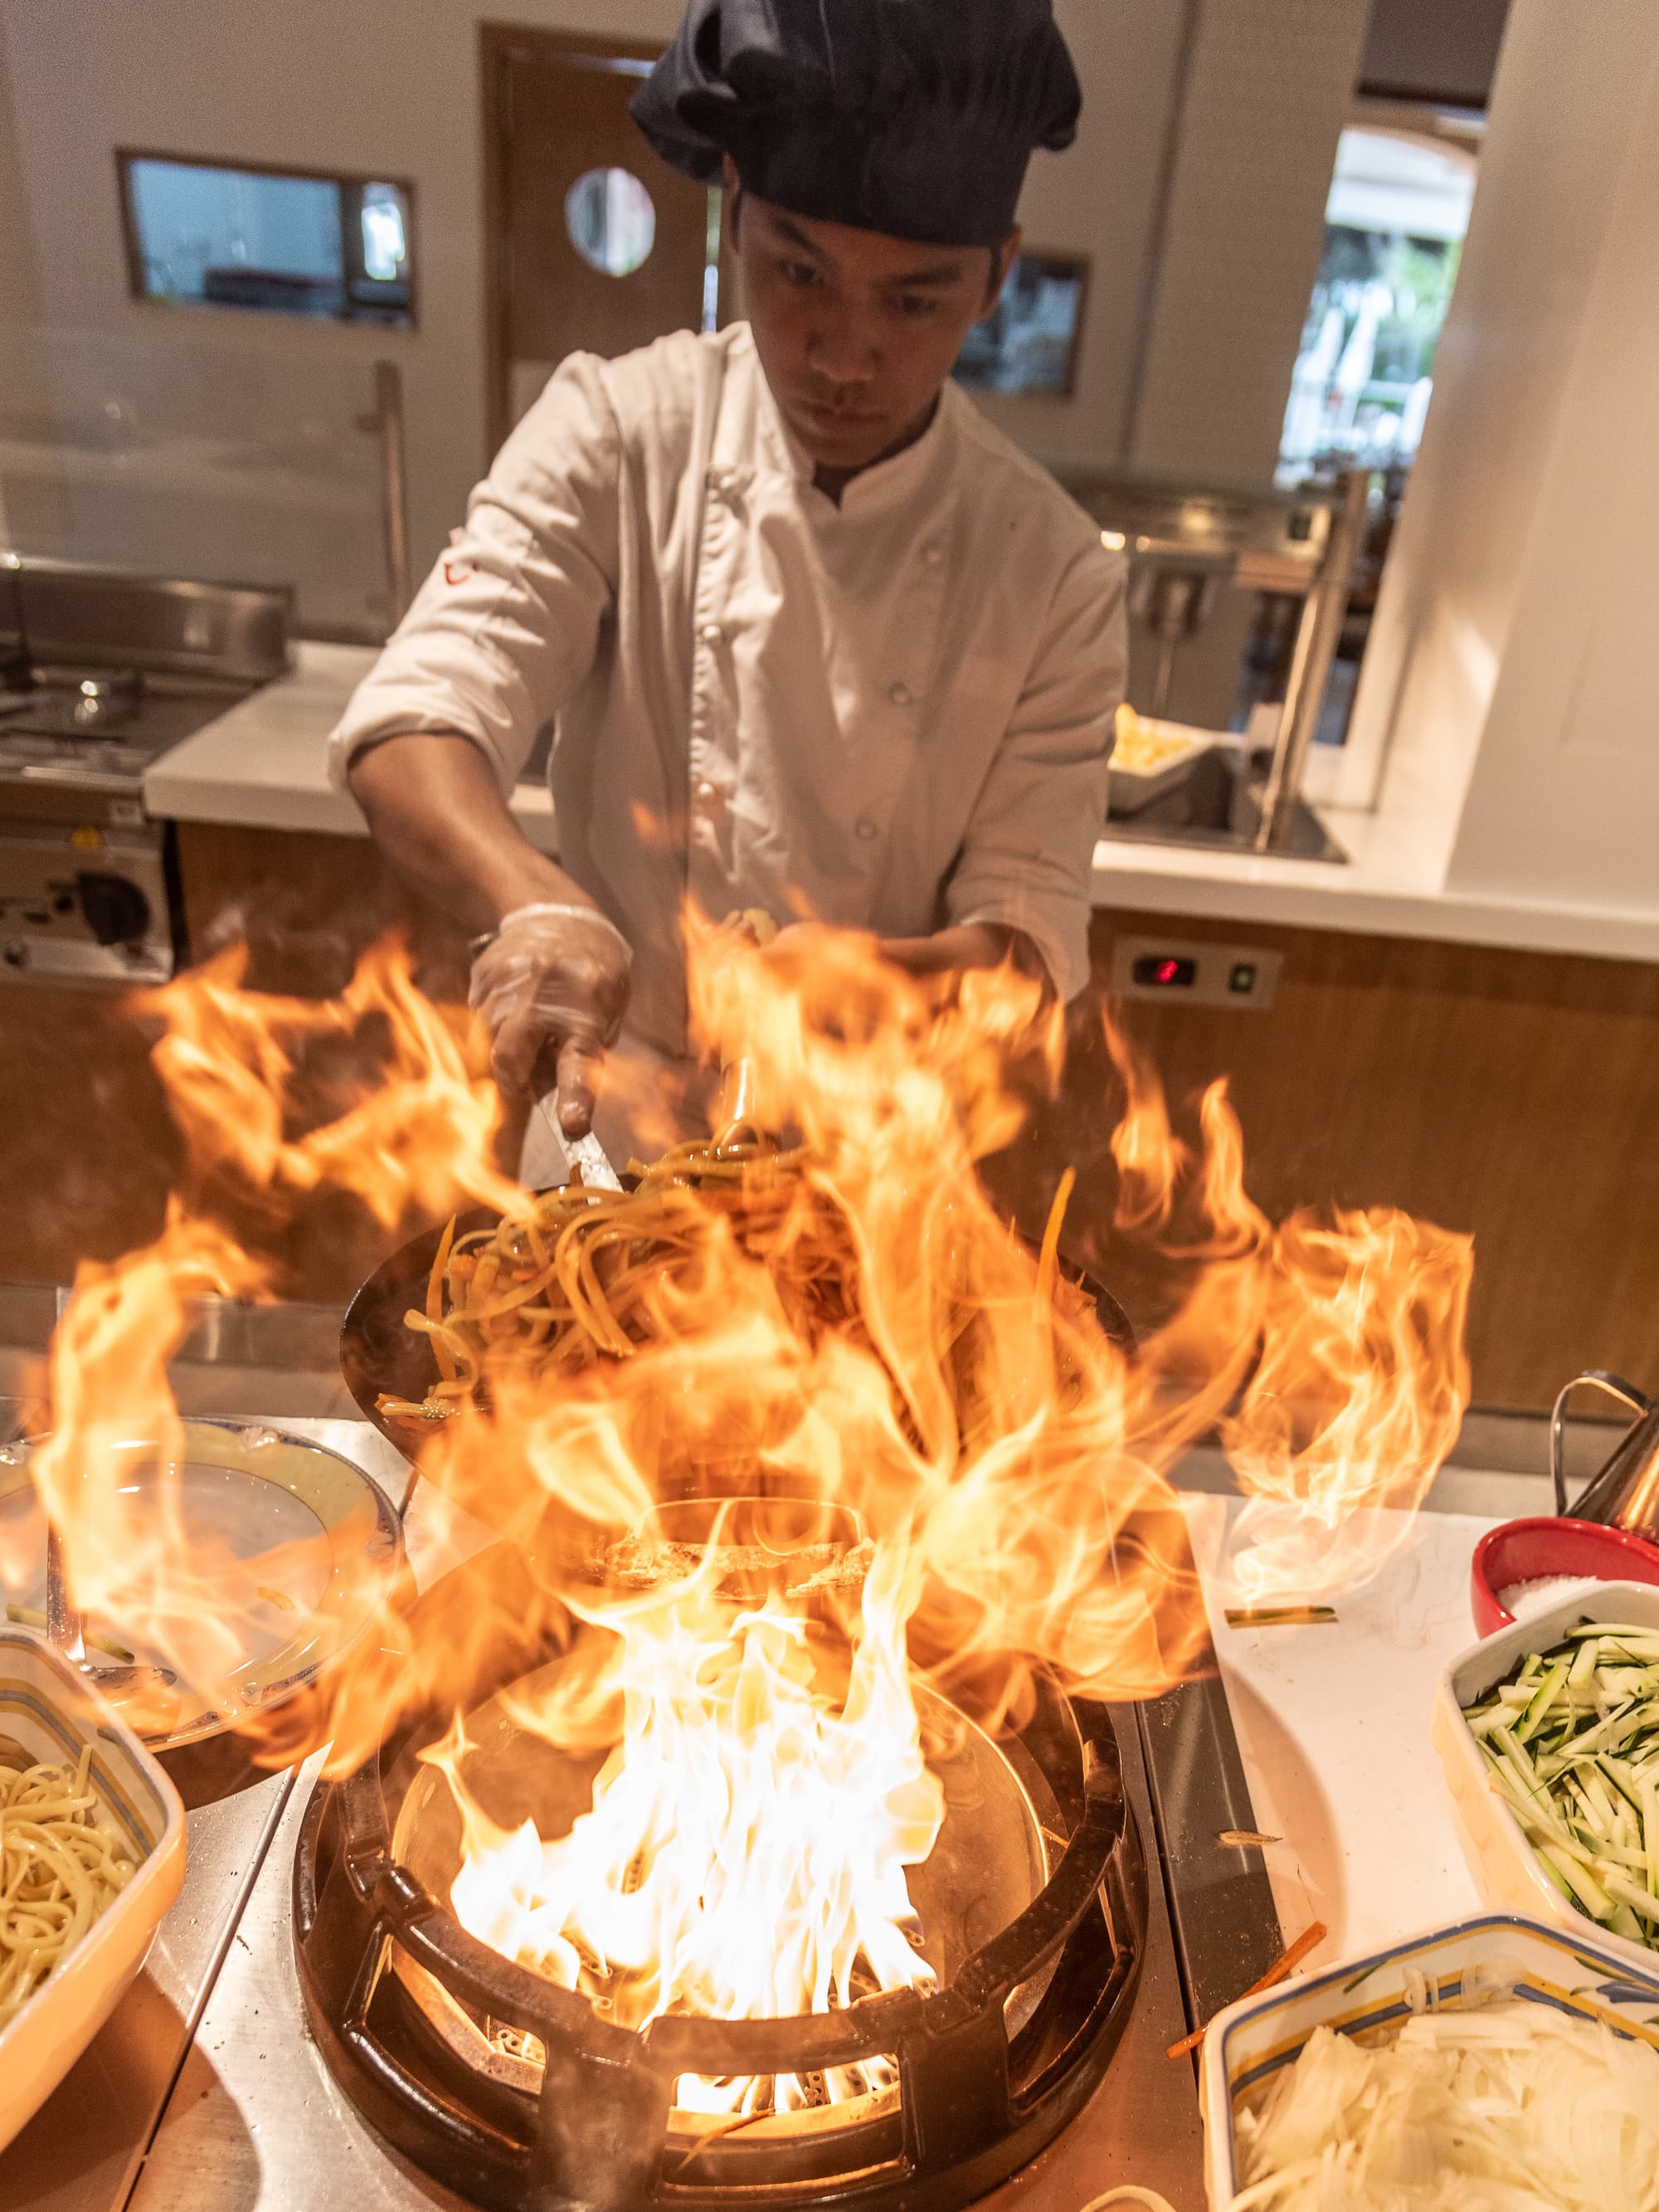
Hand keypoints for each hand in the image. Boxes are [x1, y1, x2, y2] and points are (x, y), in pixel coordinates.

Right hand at [468, 901, 631, 1135]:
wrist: (559, 916)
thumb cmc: (593, 973)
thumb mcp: (608, 1010)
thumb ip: (584, 1053)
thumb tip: (553, 1099)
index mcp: (586, 1006)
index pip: (579, 1060)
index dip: (574, 1096)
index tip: (571, 1126)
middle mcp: (543, 992)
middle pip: (508, 1056)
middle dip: (513, 1078)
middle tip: (526, 1078)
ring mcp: (508, 981)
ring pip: (489, 1041)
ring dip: (507, 1048)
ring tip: (530, 1026)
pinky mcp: (483, 975)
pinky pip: (479, 1018)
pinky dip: (495, 1024)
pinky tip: (516, 1004)